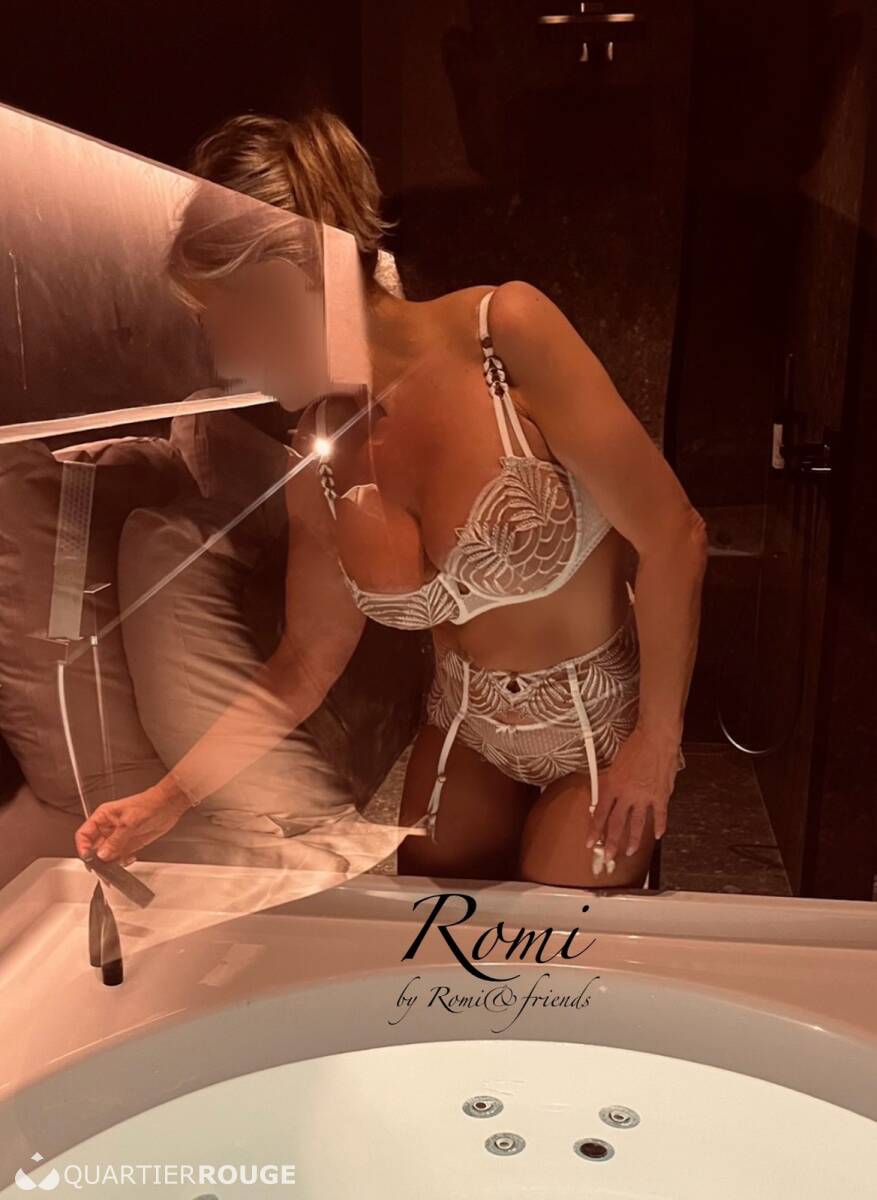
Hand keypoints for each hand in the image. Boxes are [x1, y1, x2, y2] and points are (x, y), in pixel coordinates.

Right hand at [74, 781, 191, 864]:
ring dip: (110, 864)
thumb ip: (116, 840)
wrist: (168, 805)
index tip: (89, 859)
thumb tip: (103, 854)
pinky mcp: (128, 844)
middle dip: (97, 860)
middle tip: (102, 870)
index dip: (83, 848)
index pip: (84, 835)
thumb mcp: (130, 822)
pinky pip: (119, 857)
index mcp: (103, 817)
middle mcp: (108, 828)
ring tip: (116, 867)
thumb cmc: (149, 804)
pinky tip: (129, 859)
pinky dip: (122, 862)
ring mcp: (118, 837)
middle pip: (94, 848)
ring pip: (106, 855)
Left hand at [585, 724, 682, 861]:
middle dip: (611, 842)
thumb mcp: (614, 763)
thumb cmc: (634, 746)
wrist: (655, 738)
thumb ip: (609, 780)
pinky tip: (657, 835)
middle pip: (616, 823)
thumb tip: (604, 794)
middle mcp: (626, 794)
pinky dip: (660, 826)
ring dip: (633, 840)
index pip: (600, 813)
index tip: (590, 843)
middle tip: (608, 856)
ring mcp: (645, 797)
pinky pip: (660, 815)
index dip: (595, 830)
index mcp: (612, 785)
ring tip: (629, 852)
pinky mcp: (661, 795)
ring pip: (637, 823)